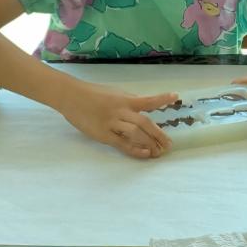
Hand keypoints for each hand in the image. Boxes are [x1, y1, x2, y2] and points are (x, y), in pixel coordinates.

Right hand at [59, 83, 177, 158]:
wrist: (71, 97)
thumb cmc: (92, 94)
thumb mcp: (114, 93)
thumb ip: (128, 101)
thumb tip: (143, 107)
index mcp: (125, 99)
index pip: (147, 100)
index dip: (161, 99)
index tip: (175, 97)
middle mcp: (121, 110)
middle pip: (145, 123)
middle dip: (159, 134)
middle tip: (168, 144)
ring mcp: (112, 123)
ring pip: (136, 134)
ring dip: (150, 143)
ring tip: (159, 152)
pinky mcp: (103, 134)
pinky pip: (122, 144)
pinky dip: (135, 149)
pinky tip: (145, 153)